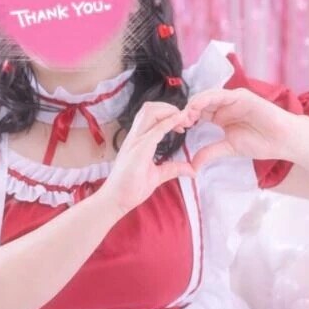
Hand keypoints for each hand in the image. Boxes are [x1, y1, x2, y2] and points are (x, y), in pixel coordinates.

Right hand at [100, 101, 197, 216]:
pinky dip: (169, 123)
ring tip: (183, 122)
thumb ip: (173, 169)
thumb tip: (192, 170)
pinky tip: (180, 124)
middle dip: (170, 108)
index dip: (169, 113)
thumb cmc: (131, 188)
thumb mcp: (157, 175)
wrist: (116, 200)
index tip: (184, 124)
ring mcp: (135, 142)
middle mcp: (135, 137)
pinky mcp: (139, 150)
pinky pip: (155, 130)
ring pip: (150, 111)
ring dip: (169, 112)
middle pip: (150, 107)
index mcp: (138, 140)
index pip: (151, 115)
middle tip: (186, 120)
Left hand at [179, 87, 292, 172]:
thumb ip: (209, 152)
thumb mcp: (228, 148)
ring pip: (206, 96)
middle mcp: (224, 105)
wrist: (283, 141)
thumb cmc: (260, 142)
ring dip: (193, 104)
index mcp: (219, 116)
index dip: (185, 119)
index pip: (197, 114)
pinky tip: (197, 107)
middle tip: (177, 123)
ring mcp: (232, 99)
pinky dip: (206, 99)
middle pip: (198, 103)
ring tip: (185, 116)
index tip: (176, 130)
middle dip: (186, 111)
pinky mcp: (241, 96)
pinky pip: (220, 94)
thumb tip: (192, 166)